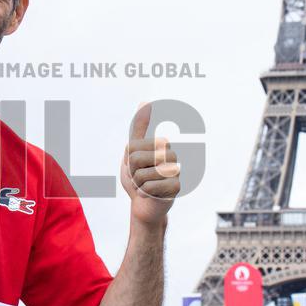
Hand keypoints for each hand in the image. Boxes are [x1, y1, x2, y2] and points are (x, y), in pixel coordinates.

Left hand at [120, 102, 180, 225]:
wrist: (144, 205)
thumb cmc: (138, 177)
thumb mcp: (133, 151)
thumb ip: (138, 129)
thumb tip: (146, 101)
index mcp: (161, 145)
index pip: (134, 146)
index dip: (129, 159)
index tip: (136, 164)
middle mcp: (171, 155)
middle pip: (136, 159)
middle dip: (132, 171)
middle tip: (140, 177)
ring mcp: (175, 171)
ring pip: (142, 174)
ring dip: (138, 183)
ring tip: (145, 186)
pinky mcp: (176, 187)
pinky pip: (149, 188)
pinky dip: (145, 193)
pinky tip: (151, 195)